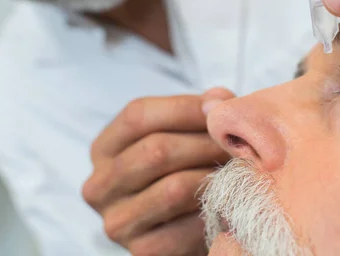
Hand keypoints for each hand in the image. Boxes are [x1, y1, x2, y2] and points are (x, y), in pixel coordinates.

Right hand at [82, 88, 233, 255]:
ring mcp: (116, 221)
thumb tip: (218, 99)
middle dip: (207, 143)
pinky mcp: (141, 250)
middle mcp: (100, 185)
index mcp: (104, 148)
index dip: (185, 108)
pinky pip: (186, 226)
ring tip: (240, 169)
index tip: (221, 106)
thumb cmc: (183, 170)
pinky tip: (228, 202)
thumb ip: (198, 112)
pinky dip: (214, 212)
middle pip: (157, 150)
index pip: (138, 115)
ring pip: (174, 188)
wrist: (183, 228)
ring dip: (215, 176)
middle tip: (239, 143)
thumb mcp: (181, 135)